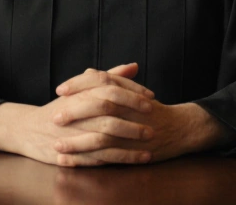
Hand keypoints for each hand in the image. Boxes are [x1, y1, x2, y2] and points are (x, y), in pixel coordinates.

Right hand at [0, 63, 155, 166]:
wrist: (27, 129)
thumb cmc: (61, 108)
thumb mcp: (81, 89)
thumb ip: (109, 77)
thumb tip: (134, 66)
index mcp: (81, 94)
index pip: (110, 89)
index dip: (133, 93)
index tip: (151, 98)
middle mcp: (77, 113)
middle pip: (109, 113)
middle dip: (134, 120)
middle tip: (153, 124)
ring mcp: (74, 134)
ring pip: (105, 139)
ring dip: (129, 146)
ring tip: (149, 149)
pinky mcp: (71, 154)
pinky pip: (97, 158)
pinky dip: (116, 160)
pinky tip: (133, 161)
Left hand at [53, 67, 235, 164]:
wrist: (181, 128)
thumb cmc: (152, 109)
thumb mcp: (132, 92)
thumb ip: (111, 81)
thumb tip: (88, 72)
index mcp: (127, 91)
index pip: (100, 80)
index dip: (78, 84)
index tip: (60, 89)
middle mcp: (129, 108)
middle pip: (99, 105)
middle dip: (74, 112)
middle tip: (54, 117)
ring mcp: (132, 130)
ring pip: (101, 134)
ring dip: (76, 142)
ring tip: (57, 146)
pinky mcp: (132, 150)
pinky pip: (106, 156)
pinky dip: (85, 160)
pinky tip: (68, 163)